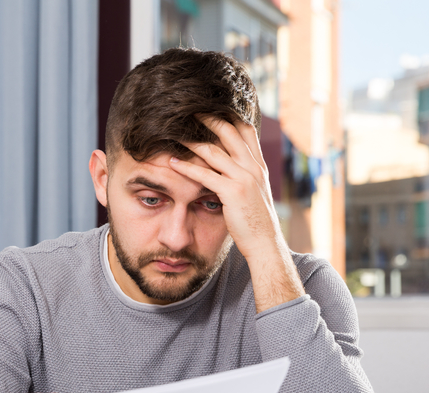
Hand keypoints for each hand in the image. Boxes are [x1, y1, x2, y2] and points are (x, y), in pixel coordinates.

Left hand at [168, 118, 304, 312]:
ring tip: (173, 132)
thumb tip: (230, 166)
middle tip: (187, 109)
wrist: (265, 242)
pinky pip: (205, 175)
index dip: (228, 115)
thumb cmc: (255, 220)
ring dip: (191, 140)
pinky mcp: (233, 192)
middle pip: (229, 131)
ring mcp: (244, 178)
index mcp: (258, 164)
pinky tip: (172, 162)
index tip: (210, 105)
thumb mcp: (253, 192)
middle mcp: (253, 166)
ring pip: (214, 151)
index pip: (245, 129)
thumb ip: (243, 176)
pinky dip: (186, 167)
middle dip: (208, 118)